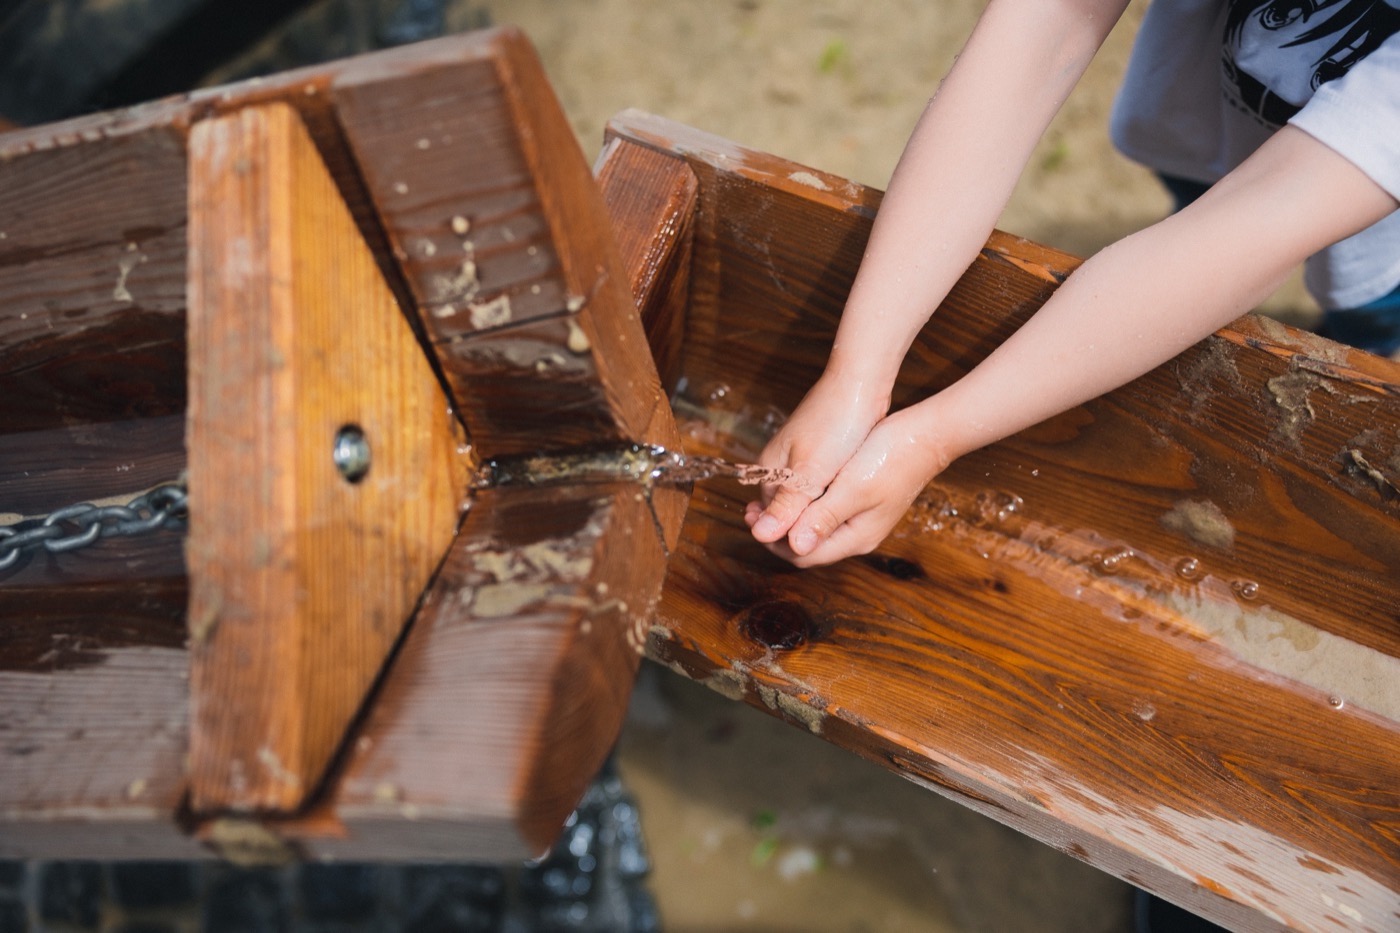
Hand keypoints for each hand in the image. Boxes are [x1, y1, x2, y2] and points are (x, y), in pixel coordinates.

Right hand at [745, 371, 888, 547]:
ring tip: (845, 517)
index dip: (793, 539)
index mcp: (769, 472)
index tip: (823, 544)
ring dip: (819, 513)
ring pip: (804, 501)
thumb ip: (787, 506)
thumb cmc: (836, 423)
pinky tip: (848, 498)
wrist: (860, 383)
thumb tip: (758, 536)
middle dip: (807, 527)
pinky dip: (830, 496)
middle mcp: (778, 468)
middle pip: (786, 514)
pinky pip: (818, 487)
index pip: (771, 522)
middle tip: (838, 532)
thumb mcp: (811, 471)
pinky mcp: (818, 455)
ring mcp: (798, 461)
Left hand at [750, 406, 949, 567]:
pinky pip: (824, 513)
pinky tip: (792, 490)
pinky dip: (803, 506)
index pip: (803, 555)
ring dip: (789, 518)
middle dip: (777, 531)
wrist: (927, 435)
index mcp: (855, 538)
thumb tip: (791, 545)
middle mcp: (858, 535)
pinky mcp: (861, 502)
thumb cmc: (889, 458)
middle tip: (749, 510)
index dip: (773, 540)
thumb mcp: (852, 489)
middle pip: (807, 546)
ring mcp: (861, 520)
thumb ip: (821, 517)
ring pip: (813, 529)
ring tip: (763, 501)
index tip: (750, 520)